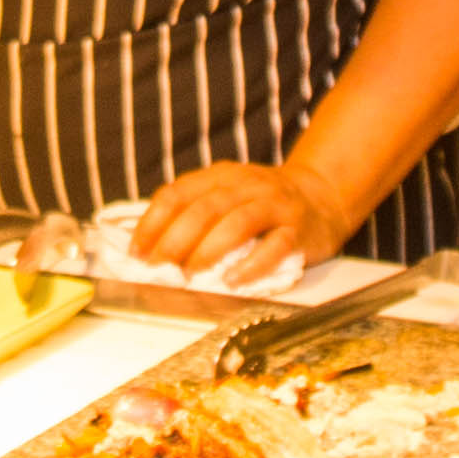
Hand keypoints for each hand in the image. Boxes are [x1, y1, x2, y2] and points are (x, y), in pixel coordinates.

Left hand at [131, 157, 356, 287]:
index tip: (137, 252)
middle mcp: (247, 185)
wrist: (321, 195)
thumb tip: (149, 246)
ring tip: (190, 273)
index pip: (178, 193)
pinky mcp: (298, 229)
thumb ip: (194, 212)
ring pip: (238, 222)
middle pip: (205, 208)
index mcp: (221, 176)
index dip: (153, 222)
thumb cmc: (263, 202)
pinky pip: (275, 246)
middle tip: (159, 267)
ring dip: (209, 249)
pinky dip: (252, 264)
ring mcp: (275, 205)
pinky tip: (234, 281)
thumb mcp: (227, 195)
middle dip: (176, 239)